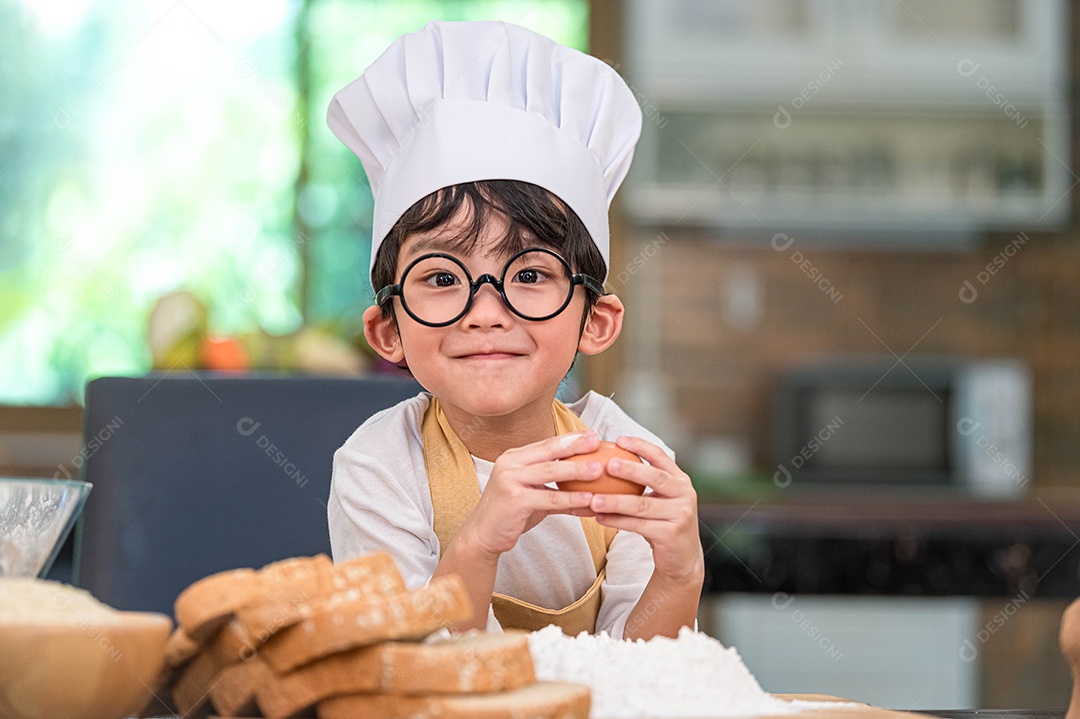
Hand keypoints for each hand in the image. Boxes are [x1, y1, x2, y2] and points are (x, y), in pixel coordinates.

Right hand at [459, 429, 603, 560]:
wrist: (482, 535)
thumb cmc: (510, 513)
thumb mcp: (533, 495)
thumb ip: (557, 489)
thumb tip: (589, 490)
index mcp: (514, 457)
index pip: (546, 444)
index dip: (570, 438)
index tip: (592, 435)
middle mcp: (510, 464)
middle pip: (549, 451)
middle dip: (575, 446)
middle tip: (597, 443)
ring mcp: (510, 480)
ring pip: (550, 471)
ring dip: (577, 470)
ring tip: (599, 469)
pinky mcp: (514, 500)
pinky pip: (549, 498)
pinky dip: (571, 499)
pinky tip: (588, 499)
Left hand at [588, 436, 703, 586]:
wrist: (682, 559)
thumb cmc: (663, 523)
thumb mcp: (660, 499)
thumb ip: (645, 482)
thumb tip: (606, 459)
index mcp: (680, 480)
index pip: (660, 456)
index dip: (640, 446)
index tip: (619, 440)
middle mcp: (685, 494)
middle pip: (654, 477)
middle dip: (629, 469)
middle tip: (606, 464)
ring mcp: (680, 514)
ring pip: (642, 505)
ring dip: (615, 501)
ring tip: (593, 499)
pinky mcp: (671, 534)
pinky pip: (638, 525)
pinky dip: (616, 521)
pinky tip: (599, 517)